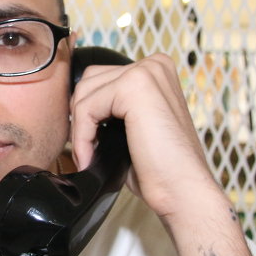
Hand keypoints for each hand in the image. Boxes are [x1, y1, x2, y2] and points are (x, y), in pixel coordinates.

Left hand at [68, 53, 220, 220]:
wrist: (182, 190)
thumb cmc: (160, 167)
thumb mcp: (132, 127)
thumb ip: (111, 109)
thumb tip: (73, 109)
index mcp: (155, 70)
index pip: (100, 79)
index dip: (87, 113)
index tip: (89, 144)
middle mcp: (153, 64)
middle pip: (89, 81)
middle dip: (81, 118)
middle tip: (87, 151)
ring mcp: (145, 72)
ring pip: (84, 93)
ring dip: (80, 129)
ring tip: (89, 157)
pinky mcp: (134, 87)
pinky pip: (86, 108)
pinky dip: (81, 137)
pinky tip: (91, 158)